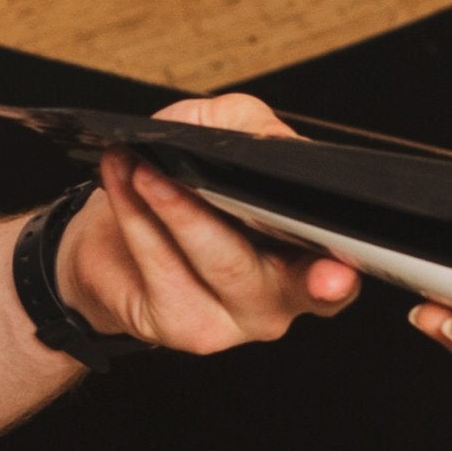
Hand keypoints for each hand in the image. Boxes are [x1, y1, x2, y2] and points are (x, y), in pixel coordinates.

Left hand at [52, 93, 359, 352]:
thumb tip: (269, 138)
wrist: (113, 250)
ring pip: (215, 260)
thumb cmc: (180, 191)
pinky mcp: (185, 327)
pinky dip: (137, 218)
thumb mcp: (218, 137)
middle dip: (223, 216)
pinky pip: (163, 268)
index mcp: (305, 257)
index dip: (338, 278)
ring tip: (140, 167)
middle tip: (184, 176)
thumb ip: (249, 124)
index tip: (334, 273)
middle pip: (264, 265)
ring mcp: (232, 321)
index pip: (337, 277)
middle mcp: (278, 298)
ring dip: (172, 206)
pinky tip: (122, 184)